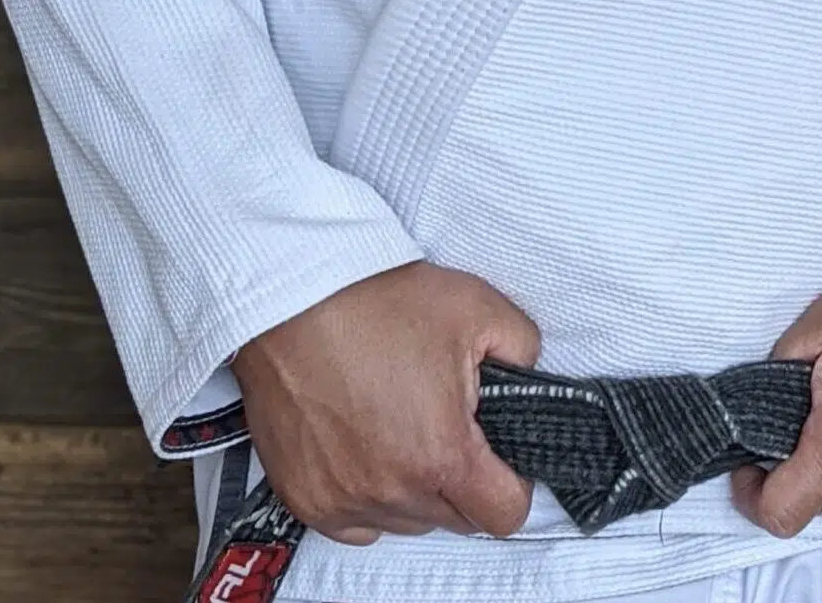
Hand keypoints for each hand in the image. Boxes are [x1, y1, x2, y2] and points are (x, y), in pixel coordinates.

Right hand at [231, 257, 540, 544]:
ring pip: (405, 521)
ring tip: (400, 425)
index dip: (513, 486)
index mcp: (442, 455)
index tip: (504, 461)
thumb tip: (529, 375)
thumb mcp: (476, 306)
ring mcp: (345, 501)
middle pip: (454, 518)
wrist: (292, 298)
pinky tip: (365, 446)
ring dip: (413, 488)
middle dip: (462, 480)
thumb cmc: (375, 301)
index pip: (503, 515)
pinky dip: (366, 496)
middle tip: (447, 424)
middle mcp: (393, 492)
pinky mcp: (306, 499)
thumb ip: (522, 348)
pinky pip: (355, 523)